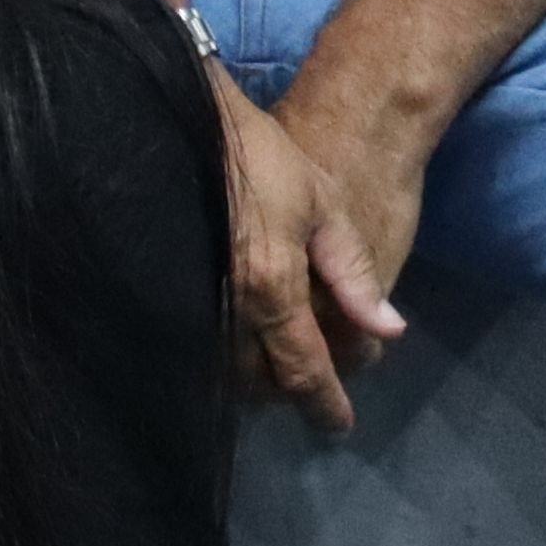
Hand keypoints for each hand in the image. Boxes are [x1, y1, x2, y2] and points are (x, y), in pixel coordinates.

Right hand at [216, 68, 406, 432]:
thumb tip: (388, 333)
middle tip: (312, 386)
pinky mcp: (157, 294)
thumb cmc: (261, 155)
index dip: (324, 403)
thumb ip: (352, 272)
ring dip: (252, 383)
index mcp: (270, 286)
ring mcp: (187, 303)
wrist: (181, 118)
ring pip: (220, 375)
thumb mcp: (322, 204)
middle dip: (287, 394)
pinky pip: (191, 350)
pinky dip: (218, 363)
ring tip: (275, 369)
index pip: (304, 367)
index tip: (339, 427)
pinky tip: (233, 350)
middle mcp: (224, 307)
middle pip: (259, 384)